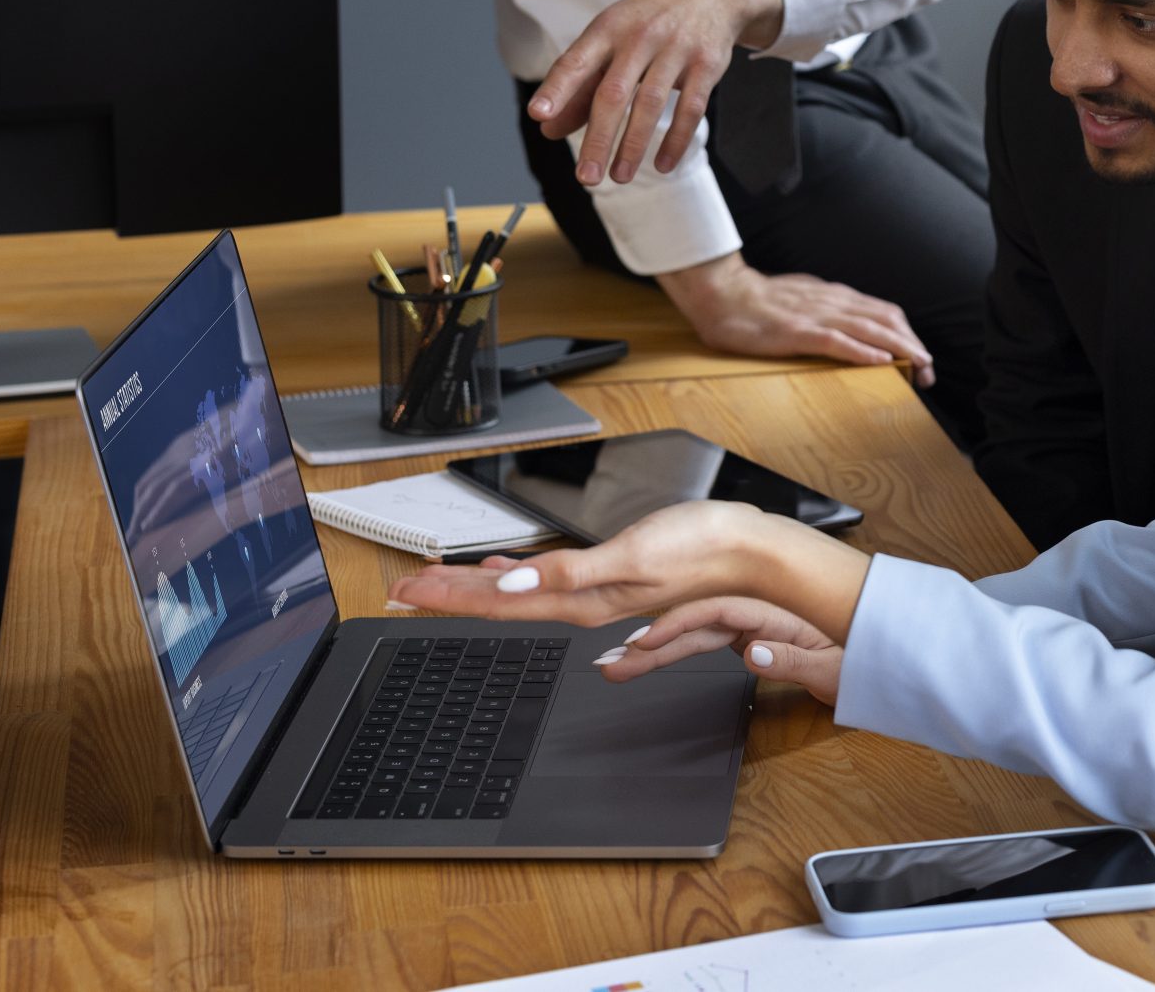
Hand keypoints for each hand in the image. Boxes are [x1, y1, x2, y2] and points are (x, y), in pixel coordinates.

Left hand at [389, 501, 756, 628]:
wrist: (751, 554)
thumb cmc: (701, 552)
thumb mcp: (629, 559)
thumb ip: (568, 573)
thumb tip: (512, 585)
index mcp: (578, 601)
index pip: (496, 601)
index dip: (447, 596)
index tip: (405, 591)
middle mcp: (580, 603)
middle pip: (499, 601)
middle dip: (448, 594)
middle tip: (403, 590)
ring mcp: (595, 592)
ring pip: (518, 592)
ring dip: (476, 587)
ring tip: (439, 582)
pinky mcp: (610, 575)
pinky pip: (546, 582)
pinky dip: (516, 577)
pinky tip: (505, 573)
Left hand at [531, 0, 785, 184]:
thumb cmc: (650, 22)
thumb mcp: (613, 40)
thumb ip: (582, 84)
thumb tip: (548, 128)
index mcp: (608, 28)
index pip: (576, 61)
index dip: (557, 88)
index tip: (538, 115)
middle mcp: (639, 36)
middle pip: (613, 93)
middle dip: (598, 137)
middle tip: (586, 176)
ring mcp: (675, 49)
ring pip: (650, 104)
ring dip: (633, 146)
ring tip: (619, 176)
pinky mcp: (706, 64)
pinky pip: (691, 109)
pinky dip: (676, 140)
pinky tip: (663, 165)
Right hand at [596, 596, 845, 705]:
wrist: (871, 661)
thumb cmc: (855, 661)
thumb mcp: (831, 667)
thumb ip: (792, 658)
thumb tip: (754, 653)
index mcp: (776, 614)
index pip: (718, 612)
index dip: (680, 623)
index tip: (648, 639)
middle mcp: (758, 615)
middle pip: (696, 624)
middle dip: (652, 641)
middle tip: (614, 658)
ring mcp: (750, 626)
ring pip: (693, 635)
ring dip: (655, 649)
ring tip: (618, 663)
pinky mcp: (747, 637)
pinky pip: (703, 641)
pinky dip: (675, 649)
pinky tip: (647, 654)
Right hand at [660, 253, 934, 387]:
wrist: (721, 292)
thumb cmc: (757, 300)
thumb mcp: (801, 299)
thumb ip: (825, 309)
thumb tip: (848, 324)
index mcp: (834, 296)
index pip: (884, 312)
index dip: (908, 334)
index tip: (921, 356)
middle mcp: (832, 302)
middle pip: (886, 320)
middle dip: (913, 345)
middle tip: (929, 371)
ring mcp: (816, 316)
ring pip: (870, 329)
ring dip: (899, 349)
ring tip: (919, 367)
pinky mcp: (797, 331)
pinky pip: (837, 341)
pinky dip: (862, 352)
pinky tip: (879, 362)